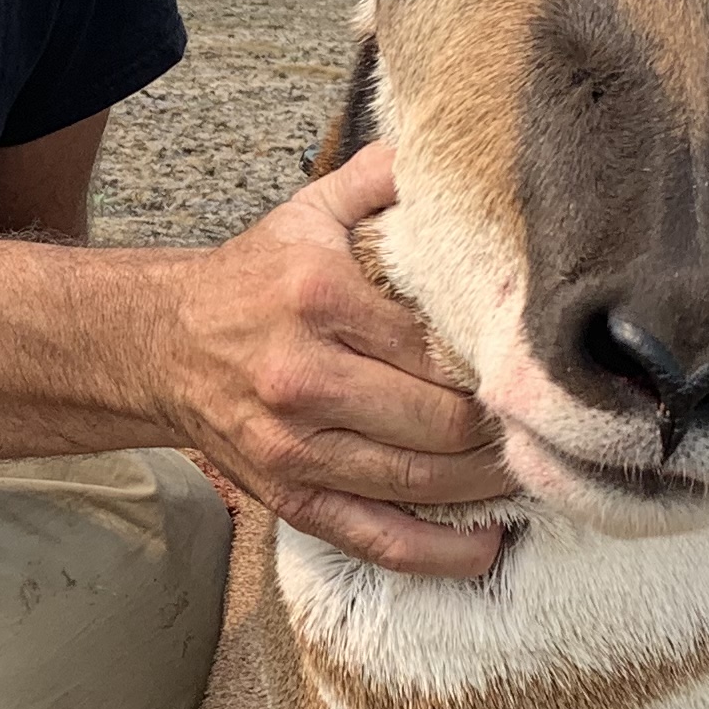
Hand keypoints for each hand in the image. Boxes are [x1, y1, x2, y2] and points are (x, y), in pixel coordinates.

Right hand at [159, 143, 507, 577]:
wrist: (160, 344)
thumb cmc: (253, 280)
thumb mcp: (311, 211)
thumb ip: (383, 177)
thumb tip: (454, 156)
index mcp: (321, 300)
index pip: (442, 345)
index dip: (501, 364)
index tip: (540, 368)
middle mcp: (305, 378)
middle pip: (443, 422)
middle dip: (505, 428)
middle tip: (548, 422)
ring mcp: (295, 447)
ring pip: (422, 482)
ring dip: (489, 484)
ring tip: (530, 469)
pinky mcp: (289, 497)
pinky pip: (376, 539)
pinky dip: (440, 553)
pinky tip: (487, 545)